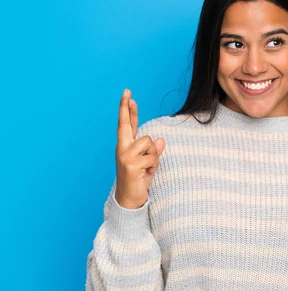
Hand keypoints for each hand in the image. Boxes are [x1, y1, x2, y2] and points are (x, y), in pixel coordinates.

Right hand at [115, 89, 165, 208]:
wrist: (129, 199)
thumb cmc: (138, 180)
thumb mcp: (149, 163)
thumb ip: (153, 150)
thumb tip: (161, 139)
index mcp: (126, 146)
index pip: (128, 124)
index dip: (128, 110)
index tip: (128, 94)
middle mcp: (123, 148)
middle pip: (126, 124)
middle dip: (126, 107)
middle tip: (127, 91)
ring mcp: (124, 155)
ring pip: (149, 143)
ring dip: (154, 157)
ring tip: (147, 168)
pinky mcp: (130, 164)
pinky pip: (152, 157)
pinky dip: (153, 166)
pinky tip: (146, 174)